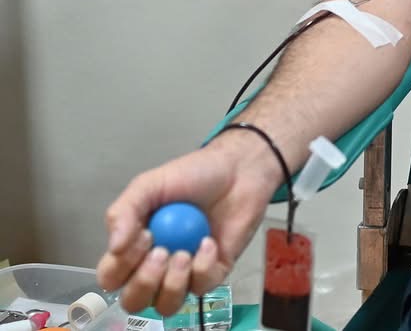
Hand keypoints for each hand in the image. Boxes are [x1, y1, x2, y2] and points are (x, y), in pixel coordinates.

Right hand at [97, 131, 280, 315]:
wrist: (237, 168)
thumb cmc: (191, 175)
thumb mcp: (149, 185)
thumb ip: (124, 211)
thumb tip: (114, 246)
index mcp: (134, 246)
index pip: (111, 276)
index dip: (120, 267)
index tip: (144, 236)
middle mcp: (156, 265)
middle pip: (134, 300)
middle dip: (144, 283)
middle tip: (161, 252)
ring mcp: (185, 272)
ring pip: (167, 305)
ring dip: (172, 284)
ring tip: (184, 254)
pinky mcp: (214, 271)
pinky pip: (201, 287)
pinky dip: (203, 266)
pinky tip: (208, 243)